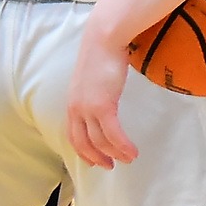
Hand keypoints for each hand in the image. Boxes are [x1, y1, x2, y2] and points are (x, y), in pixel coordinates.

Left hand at [67, 30, 136, 168]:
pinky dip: (123, 146)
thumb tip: (103, 97)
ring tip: (128, 159)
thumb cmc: (101, 53)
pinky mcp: (103, 106)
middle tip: (110, 166)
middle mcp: (76, 109)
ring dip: (115, 154)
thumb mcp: (92, 78)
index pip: (74, 135)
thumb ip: (93, 91)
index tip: (95, 160)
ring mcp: (88, 108)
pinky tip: (132, 151)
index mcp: (73, 103)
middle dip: (97, 157)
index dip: (83, 151)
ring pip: (100, 141)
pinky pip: (113, 134)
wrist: (104, 39)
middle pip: (83, 143)